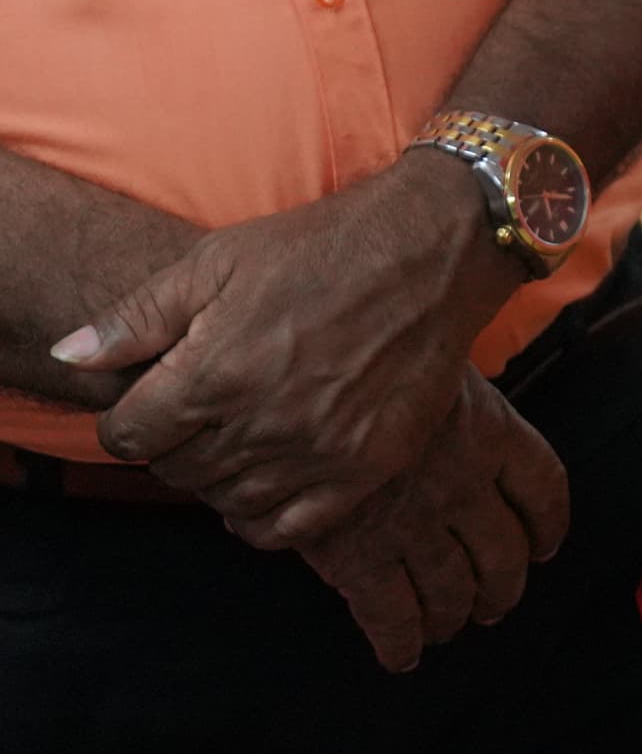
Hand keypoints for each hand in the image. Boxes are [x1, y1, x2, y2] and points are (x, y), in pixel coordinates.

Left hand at [56, 148, 523, 546]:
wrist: (434, 251)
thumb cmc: (323, 247)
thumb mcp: (218, 260)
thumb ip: (138, 317)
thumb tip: (71, 356)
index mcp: (214, 373)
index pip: (128, 437)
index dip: (128, 418)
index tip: (149, 402)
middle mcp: (261, 424)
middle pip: (175, 472)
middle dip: (174, 443)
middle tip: (199, 411)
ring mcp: (316, 452)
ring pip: (225, 501)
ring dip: (217, 477)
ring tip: (235, 437)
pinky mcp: (365, 467)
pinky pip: (288, 528)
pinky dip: (262, 518)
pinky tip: (263, 483)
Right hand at [295, 372, 570, 672]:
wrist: (292, 396)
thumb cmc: (362, 372)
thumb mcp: (429, 367)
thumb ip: (452, 401)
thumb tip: (452, 411)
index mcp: (490, 432)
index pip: (544, 487)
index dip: (549, 524)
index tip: (544, 545)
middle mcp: (463, 484)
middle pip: (505, 553)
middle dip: (504, 586)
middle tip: (496, 601)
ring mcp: (415, 526)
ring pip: (455, 591)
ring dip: (456, 616)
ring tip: (451, 624)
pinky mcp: (361, 560)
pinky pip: (392, 618)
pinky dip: (401, 644)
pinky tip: (402, 655)